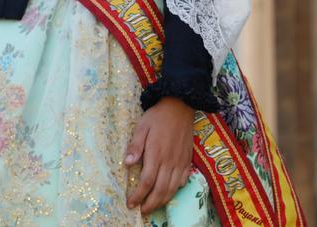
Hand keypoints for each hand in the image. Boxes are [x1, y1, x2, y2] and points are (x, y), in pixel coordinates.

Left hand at [125, 97, 194, 214]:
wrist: (180, 105)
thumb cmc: (158, 116)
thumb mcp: (142, 126)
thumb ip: (135, 145)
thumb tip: (128, 163)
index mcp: (156, 154)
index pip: (147, 181)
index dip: (139, 195)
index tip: (131, 203)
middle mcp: (170, 161)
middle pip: (161, 190)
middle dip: (151, 204)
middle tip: (142, 211)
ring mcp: (180, 162)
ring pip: (173, 188)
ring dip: (163, 201)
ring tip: (154, 207)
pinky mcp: (188, 160)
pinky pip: (183, 180)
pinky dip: (176, 190)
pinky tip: (170, 193)